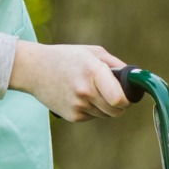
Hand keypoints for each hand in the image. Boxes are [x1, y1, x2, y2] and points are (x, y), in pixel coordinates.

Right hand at [10, 43, 130, 120]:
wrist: (33, 69)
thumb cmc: (66, 57)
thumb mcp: (93, 52)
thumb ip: (116, 65)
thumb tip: (136, 79)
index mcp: (93, 72)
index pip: (120, 99)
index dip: (127, 100)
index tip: (126, 95)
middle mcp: (85, 92)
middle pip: (117, 111)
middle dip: (120, 104)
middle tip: (114, 94)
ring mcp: (77, 106)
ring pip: (106, 114)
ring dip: (105, 106)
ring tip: (91, 90)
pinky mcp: (72, 116)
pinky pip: (93, 116)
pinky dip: (92, 109)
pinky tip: (80, 96)